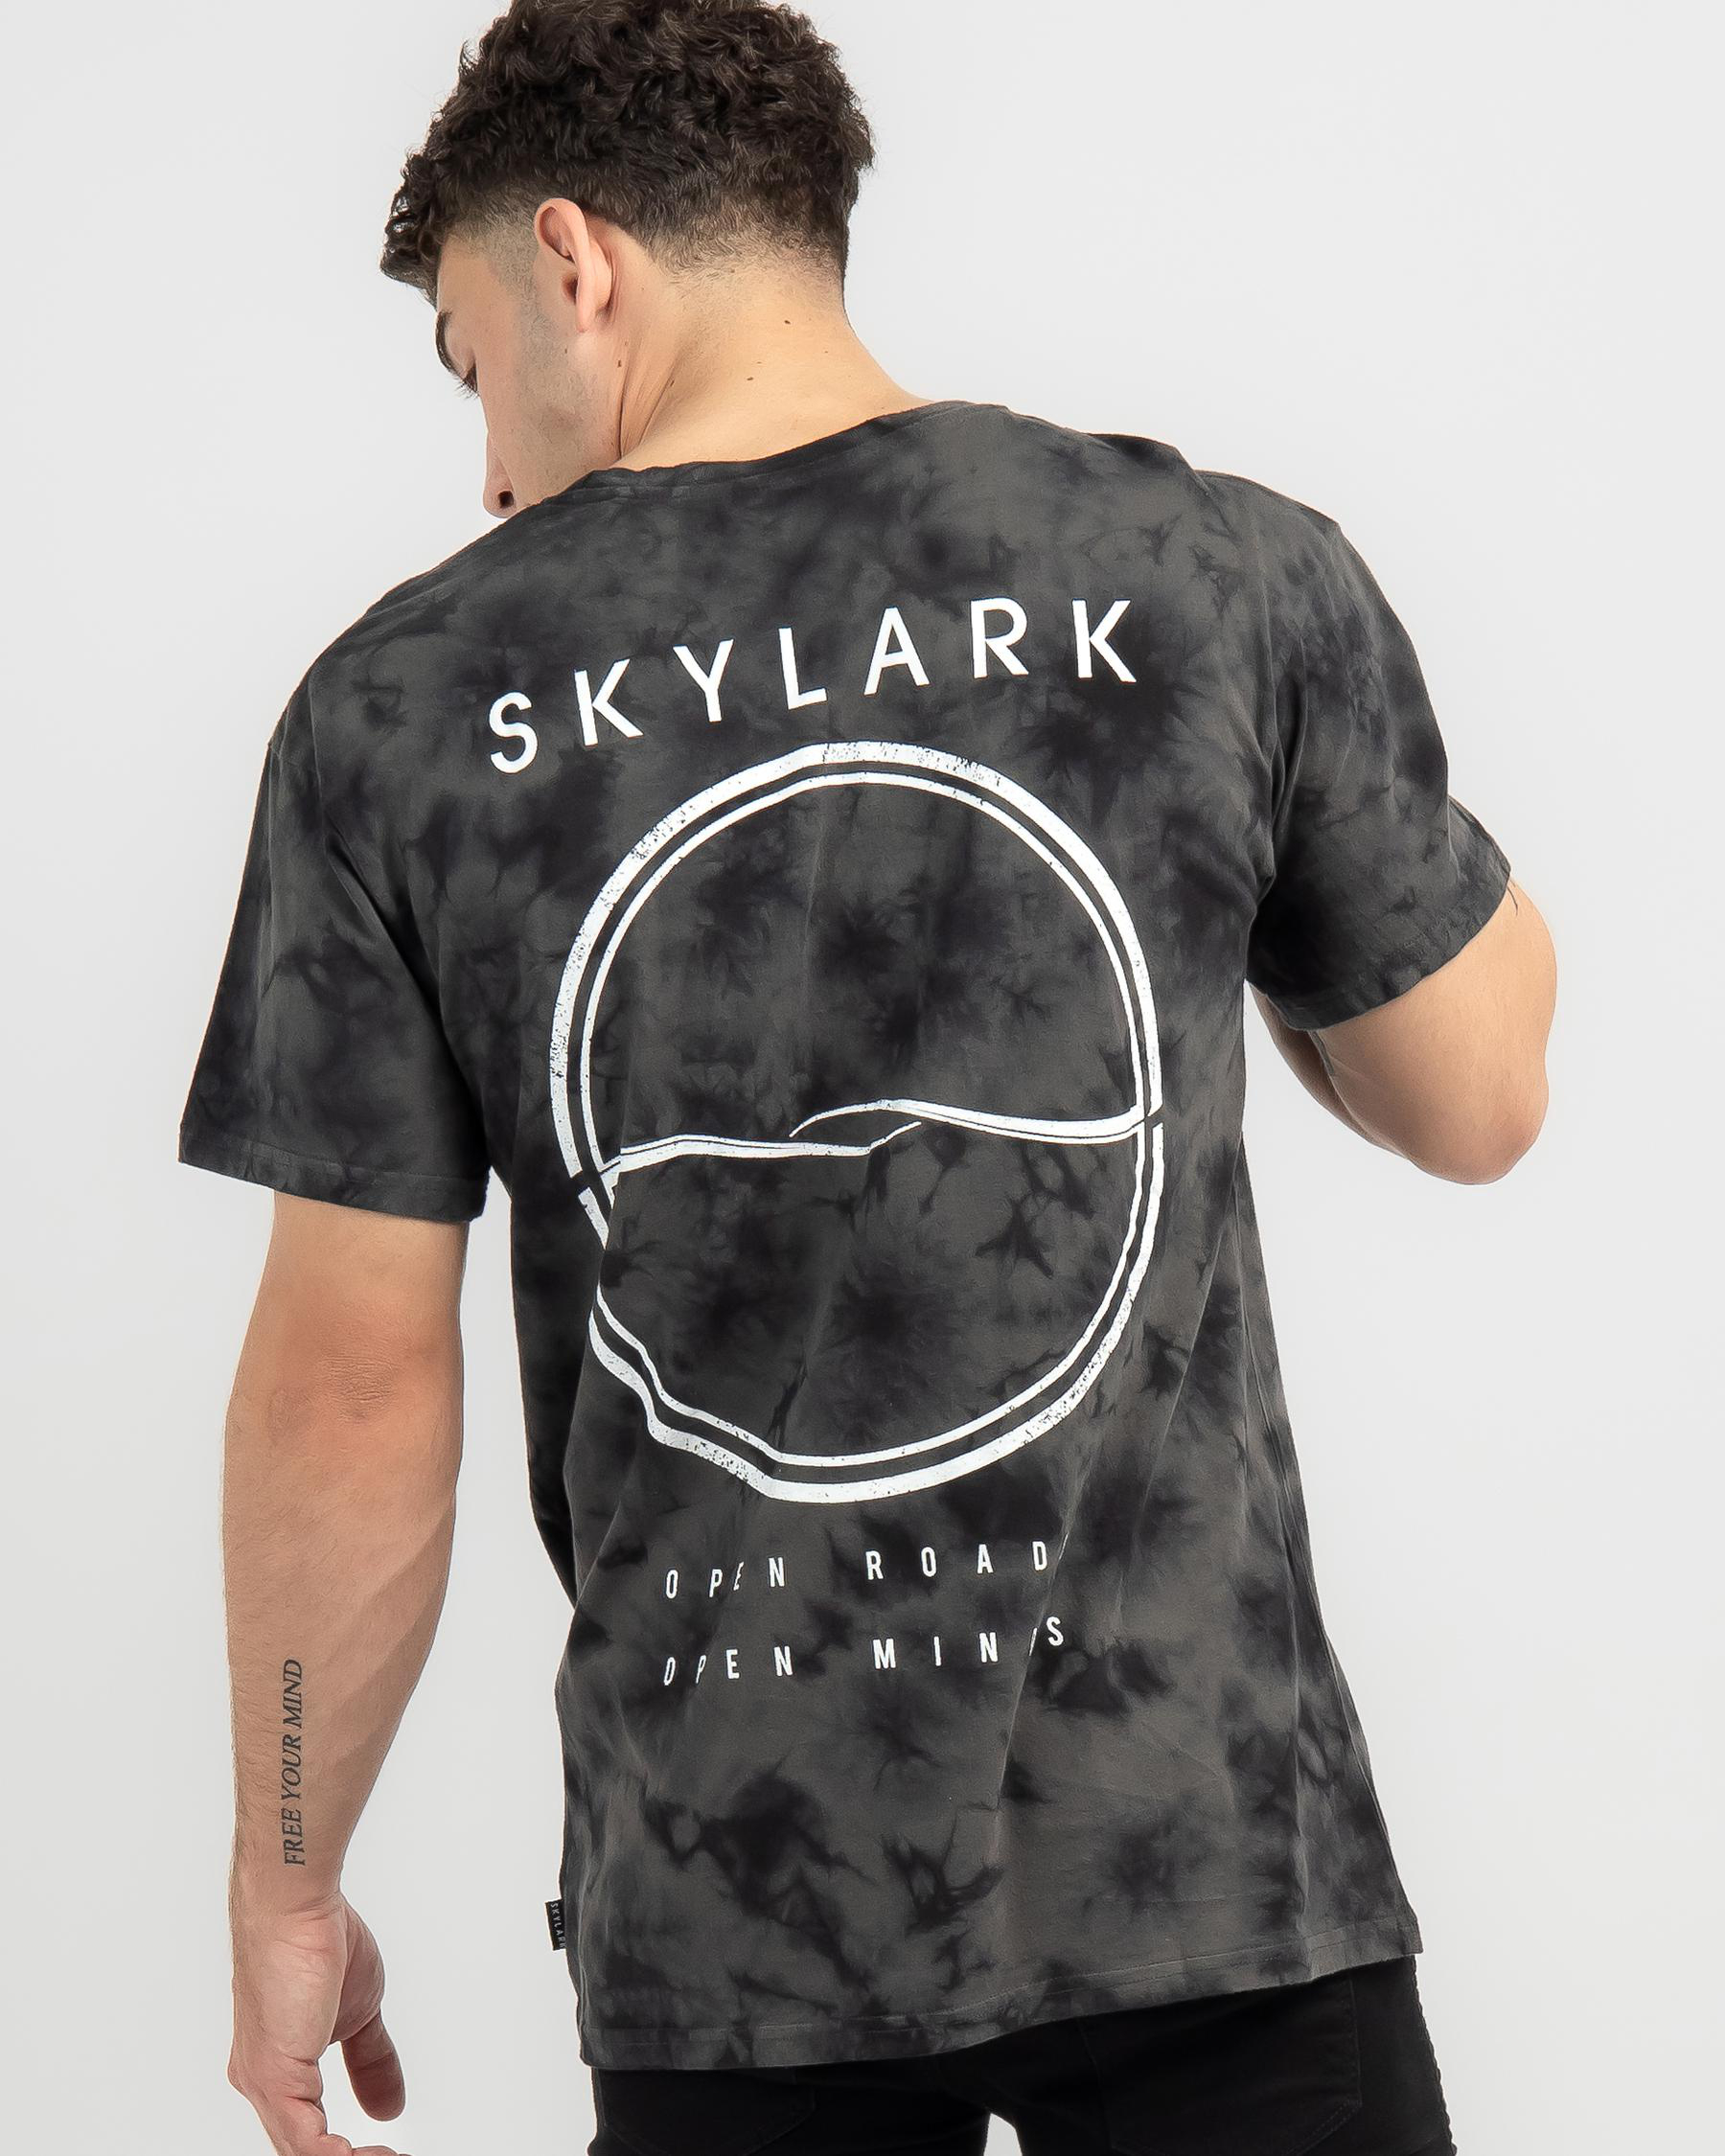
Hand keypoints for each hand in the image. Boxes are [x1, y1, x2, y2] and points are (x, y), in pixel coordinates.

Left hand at [228, 1891, 410, 2154]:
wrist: (294, 1909)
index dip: (345, 2152)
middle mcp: (262, 2085)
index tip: (385, 2152)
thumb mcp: (359, 2013)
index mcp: (277, 2071)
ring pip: (301, 2153)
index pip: (308, 2133)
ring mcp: (264, 2085)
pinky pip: (305, 2143)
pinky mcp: (274, 2078)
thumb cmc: (315, 1943)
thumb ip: (371, 2061)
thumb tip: (389, 2107)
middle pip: (301, 2149)